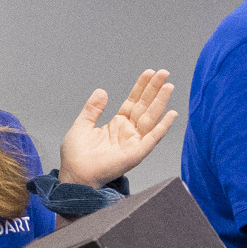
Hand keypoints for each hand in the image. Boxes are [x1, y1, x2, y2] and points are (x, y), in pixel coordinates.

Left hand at [58, 68, 178, 187]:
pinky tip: (171, 114)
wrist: (75, 174)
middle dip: (154, 89)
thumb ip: (93, 108)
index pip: (133, 102)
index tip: (150, 73)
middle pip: (145, 106)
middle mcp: (128, 132)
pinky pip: (152, 138)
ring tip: (169, 86)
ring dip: (160, 102)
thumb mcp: (82, 124)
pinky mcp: (136, 153)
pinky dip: (163, 127)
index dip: (141, 87)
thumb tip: (101, 91)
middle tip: (164, 73)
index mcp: (117, 125)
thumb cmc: (77, 155)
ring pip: (151, 118)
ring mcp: (134, 142)